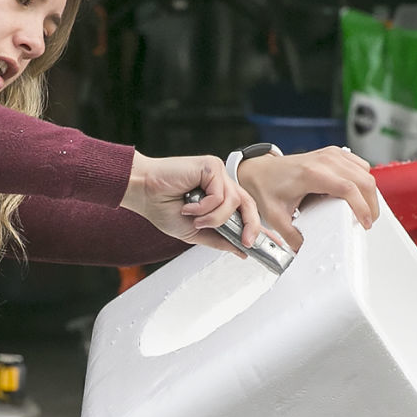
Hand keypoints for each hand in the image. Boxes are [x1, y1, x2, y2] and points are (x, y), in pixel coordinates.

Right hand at [120, 152, 263, 256]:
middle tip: (247, 242)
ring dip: (214, 218)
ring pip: (234, 202)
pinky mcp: (211, 166)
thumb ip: (219, 239)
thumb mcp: (195, 232)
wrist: (143, 193)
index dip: (258, 227)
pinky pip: (220, 194)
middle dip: (251, 226)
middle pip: (249, 204)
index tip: (274, 244)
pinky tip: (188, 204)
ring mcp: (217, 174)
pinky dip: (205, 206)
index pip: (245, 212)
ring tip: (194, 219)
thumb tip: (241, 250)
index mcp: (218, 198)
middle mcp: (221, 184)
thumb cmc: (162, 208)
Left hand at [232, 146, 379, 252]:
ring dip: (369, 192)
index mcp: (311, 174)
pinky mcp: (333, 154)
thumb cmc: (267, 187)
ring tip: (363, 210)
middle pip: (363, 179)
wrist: (259, 170)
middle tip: (367, 222)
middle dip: (371, 203)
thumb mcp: (275, 217)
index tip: (364, 223)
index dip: (362, 207)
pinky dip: (364, 180)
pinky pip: (359, 165)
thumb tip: (305, 251)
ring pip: (365, 171)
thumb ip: (291, 237)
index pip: (348, 188)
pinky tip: (358, 194)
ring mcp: (330, 154)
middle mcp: (324, 160)